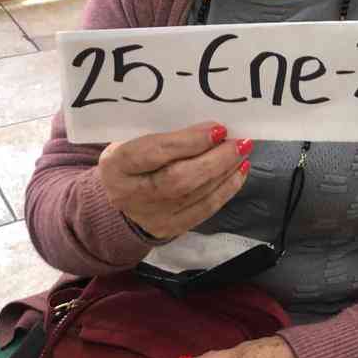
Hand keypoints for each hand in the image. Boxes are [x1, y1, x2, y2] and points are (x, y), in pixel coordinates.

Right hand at [97, 122, 251, 238]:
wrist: (117, 195)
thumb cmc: (133, 158)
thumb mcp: (135, 139)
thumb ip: (165, 135)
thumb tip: (212, 129)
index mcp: (116, 164)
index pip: (154, 153)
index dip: (188, 142)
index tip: (218, 129)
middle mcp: (129, 194)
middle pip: (177, 180)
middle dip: (214, 160)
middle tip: (239, 142)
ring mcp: (149, 215)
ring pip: (194, 195)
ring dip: (224, 172)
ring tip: (242, 152)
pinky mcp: (168, 228)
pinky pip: (203, 210)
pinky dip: (225, 190)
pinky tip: (239, 172)